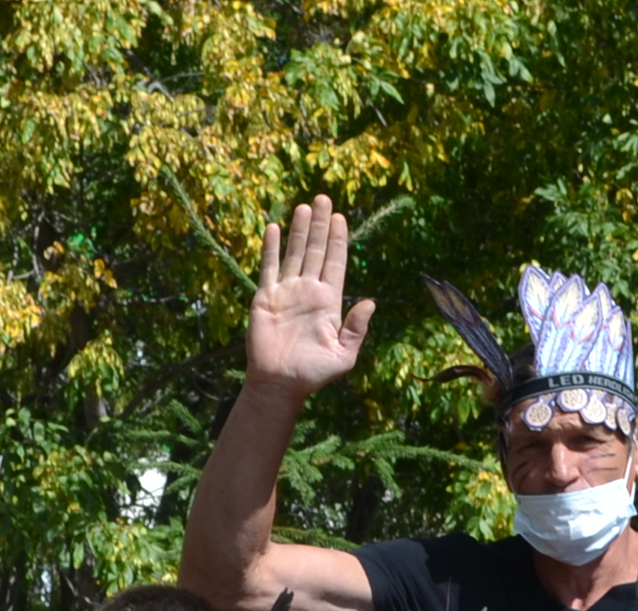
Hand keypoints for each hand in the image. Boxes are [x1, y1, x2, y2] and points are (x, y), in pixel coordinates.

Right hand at [245, 197, 375, 400]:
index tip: (340, 217)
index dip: (338, 240)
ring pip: (294, 254)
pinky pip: (269, 267)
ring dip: (299, 230)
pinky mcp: (266, 297)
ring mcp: (287, 292)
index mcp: (329, 302)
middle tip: (324, 198)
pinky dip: (271, 248)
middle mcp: (309, 291)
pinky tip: (274, 228)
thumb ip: (356, 328)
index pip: (335, 263)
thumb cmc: (313, 374)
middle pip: (316, 251)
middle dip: (320, 225)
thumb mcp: (343, 355)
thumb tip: (371, 302)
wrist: (279, 385)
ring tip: (304, 206)